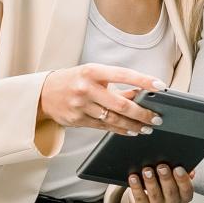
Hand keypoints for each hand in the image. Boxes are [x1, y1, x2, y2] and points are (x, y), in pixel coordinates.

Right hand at [39, 64, 165, 134]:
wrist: (43, 94)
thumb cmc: (73, 81)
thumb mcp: (93, 75)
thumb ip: (116, 84)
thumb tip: (142, 92)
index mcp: (92, 71)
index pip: (123, 75)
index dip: (144, 80)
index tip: (161, 86)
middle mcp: (86, 88)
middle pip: (121, 104)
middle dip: (142, 113)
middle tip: (156, 118)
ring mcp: (81, 105)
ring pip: (114, 119)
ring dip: (134, 125)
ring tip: (147, 127)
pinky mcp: (77, 120)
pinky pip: (104, 127)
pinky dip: (120, 130)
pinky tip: (131, 131)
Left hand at [128, 163, 194, 202]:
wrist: (150, 195)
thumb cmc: (166, 182)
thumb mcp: (176, 177)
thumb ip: (183, 171)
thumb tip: (186, 166)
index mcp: (184, 196)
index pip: (187, 190)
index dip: (183, 179)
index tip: (178, 168)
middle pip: (171, 192)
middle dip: (166, 179)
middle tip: (161, 167)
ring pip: (155, 196)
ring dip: (151, 182)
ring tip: (147, 170)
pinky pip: (139, 198)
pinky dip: (136, 188)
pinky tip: (133, 177)